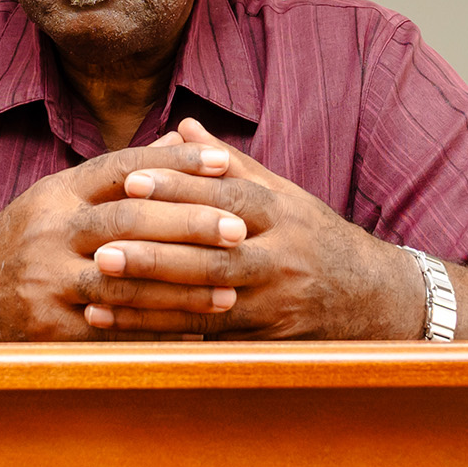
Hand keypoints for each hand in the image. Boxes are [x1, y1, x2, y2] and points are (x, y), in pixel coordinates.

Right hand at [0, 132, 254, 340]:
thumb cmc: (19, 241)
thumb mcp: (56, 196)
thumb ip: (117, 174)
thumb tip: (180, 139)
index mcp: (56, 192)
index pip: (122, 166)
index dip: (174, 163)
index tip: (222, 163)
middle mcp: (50, 230)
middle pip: (128, 220)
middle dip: (188, 224)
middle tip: (239, 229)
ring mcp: (46, 279)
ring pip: (124, 280)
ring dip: (181, 287)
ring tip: (229, 288)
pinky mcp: (47, 325)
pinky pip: (111, 329)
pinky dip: (154, 331)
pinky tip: (191, 332)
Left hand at [78, 118, 423, 339]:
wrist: (371, 297)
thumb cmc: (312, 236)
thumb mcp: (284, 194)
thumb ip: (232, 164)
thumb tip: (184, 126)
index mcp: (282, 212)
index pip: (226, 197)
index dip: (178, 189)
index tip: (129, 182)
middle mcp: (281, 257)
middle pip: (213, 255)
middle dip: (155, 254)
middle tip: (101, 248)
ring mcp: (275, 303)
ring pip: (206, 302)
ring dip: (148, 302)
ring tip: (96, 293)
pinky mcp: (266, 339)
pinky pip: (207, 338)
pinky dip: (161, 334)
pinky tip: (121, 330)